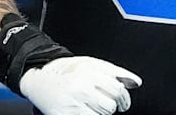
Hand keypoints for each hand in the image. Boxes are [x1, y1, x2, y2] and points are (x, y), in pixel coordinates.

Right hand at [19, 55, 141, 113]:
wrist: (40, 82)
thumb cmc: (68, 72)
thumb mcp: (91, 65)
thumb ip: (115, 72)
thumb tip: (136, 83)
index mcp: (89, 71)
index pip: (118, 89)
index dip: (123, 99)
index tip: (122, 103)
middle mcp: (81, 86)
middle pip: (111, 105)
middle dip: (112, 107)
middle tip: (105, 105)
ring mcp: (74, 103)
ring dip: (100, 113)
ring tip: (91, 106)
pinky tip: (86, 111)